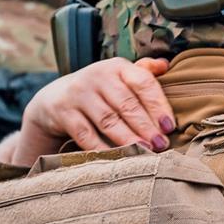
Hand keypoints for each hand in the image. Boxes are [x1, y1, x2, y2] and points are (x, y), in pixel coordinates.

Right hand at [13, 57, 173, 164]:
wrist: (55, 98)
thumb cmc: (100, 90)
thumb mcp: (119, 76)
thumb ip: (142, 72)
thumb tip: (166, 65)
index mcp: (117, 67)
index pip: (143, 82)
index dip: (158, 105)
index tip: (169, 126)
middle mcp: (97, 76)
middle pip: (127, 104)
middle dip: (146, 126)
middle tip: (161, 144)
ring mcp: (78, 94)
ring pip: (108, 120)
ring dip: (128, 138)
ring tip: (145, 152)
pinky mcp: (63, 112)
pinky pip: (85, 134)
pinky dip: (102, 148)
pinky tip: (117, 158)